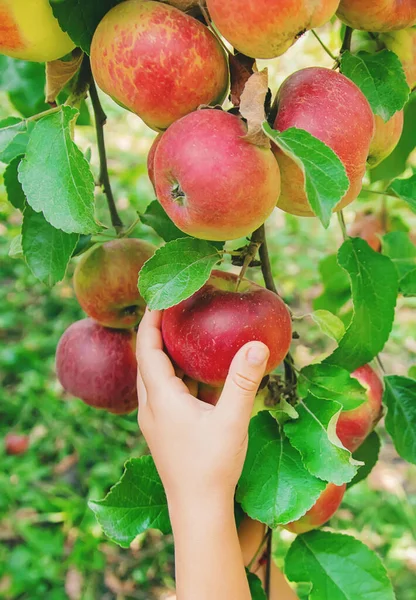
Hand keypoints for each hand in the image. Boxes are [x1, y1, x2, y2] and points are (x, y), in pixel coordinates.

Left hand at [136, 308, 269, 505]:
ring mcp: (155, 421)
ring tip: (185, 336)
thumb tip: (257, 344)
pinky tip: (197, 375)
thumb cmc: (211, 466)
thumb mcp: (231, 420)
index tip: (159, 297)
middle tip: (173, 311)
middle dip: (156, 334)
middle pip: (147, 360)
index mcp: (160, 398)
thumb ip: (243, 381)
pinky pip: (165, 394)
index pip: (147, 348)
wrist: (197, 510)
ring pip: (155, 378)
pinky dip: (176, 377)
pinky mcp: (165, 431)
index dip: (150, 321)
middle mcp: (151, 406)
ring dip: (166, 356)